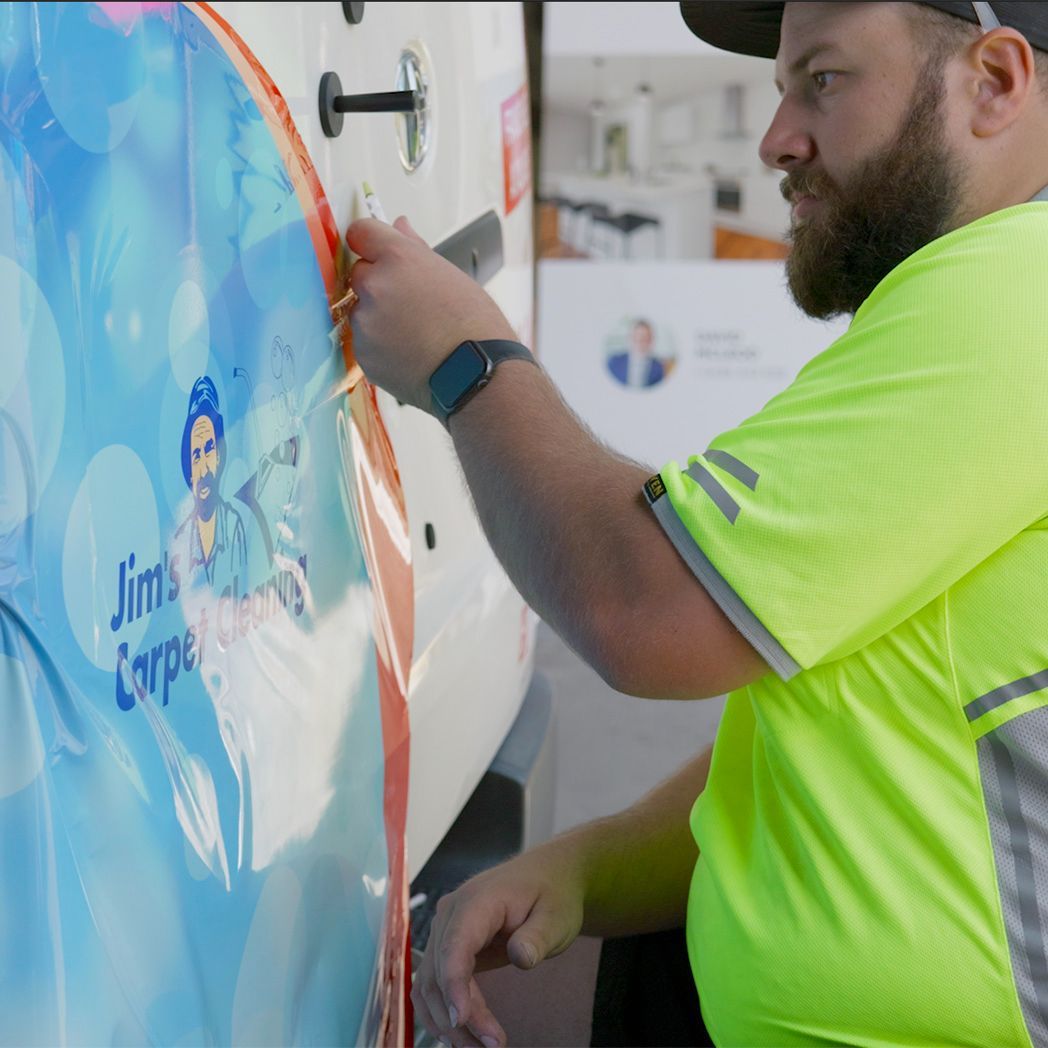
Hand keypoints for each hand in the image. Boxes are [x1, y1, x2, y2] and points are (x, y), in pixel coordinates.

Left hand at [346, 217, 516, 413]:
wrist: (476, 375)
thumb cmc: (473, 326)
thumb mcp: (451, 275)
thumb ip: (415, 249)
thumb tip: (399, 226)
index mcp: (398, 258)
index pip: (361, 232)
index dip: (370, 243)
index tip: (377, 252)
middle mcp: (375, 286)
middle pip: (359, 273)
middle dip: (378, 284)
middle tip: (410, 303)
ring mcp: (366, 322)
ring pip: (362, 310)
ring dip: (379, 317)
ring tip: (416, 333)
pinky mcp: (364, 354)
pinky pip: (365, 342)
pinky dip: (381, 346)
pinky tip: (410, 352)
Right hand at [413, 841, 587, 1046]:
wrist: (546, 876)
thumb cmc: (551, 894)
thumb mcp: (556, 915)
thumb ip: (537, 937)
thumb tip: (521, 957)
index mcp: (476, 901)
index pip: (454, 946)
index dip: (454, 985)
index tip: (463, 1019)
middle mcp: (451, 914)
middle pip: (440, 972)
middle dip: (461, 1015)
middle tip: (493, 1044)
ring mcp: (446, 929)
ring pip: (430, 983)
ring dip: (447, 1020)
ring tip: (479, 1047)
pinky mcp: (448, 945)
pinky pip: (433, 982)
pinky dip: (440, 1009)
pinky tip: (460, 1032)